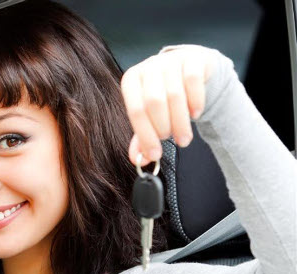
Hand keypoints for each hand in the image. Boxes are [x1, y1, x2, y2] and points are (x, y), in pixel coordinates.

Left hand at [121, 45, 219, 165]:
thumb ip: (143, 137)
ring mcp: (171, 60)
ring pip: (175, 95)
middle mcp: (149, 67)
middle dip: (164, 128)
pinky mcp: (193, 59)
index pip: (136, 110)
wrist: (188, 68)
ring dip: (181, 122)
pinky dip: (196, 102)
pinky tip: (195, 114)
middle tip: (172, 141)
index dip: (145, 135)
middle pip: (154, 102)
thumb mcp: (150, 115)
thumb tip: (137, 160)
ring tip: (184, 138)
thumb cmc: (164, 95)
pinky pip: (193, 82)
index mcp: (132, 80)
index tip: (155, 155)